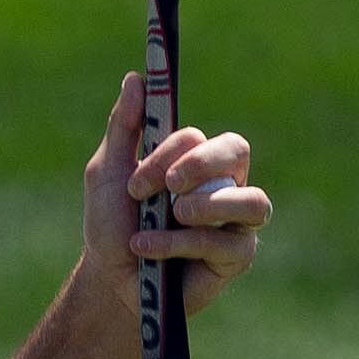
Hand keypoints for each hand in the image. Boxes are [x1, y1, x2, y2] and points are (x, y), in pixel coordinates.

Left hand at [82, 70, 270, 317]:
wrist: (109, 281)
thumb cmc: (112, 225)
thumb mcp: (107, 174)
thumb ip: (123, 128)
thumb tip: (136, 78)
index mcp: (192, 160)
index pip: (197, 137)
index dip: (169, 153)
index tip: (135, 181)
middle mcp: (221, 183)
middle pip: (237, 151)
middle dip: (200, 165)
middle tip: (168, 188)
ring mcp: (235, 221)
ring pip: (251, 200)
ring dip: (207, 207)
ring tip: (171, 217)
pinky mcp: (237, 256)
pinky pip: (228, 243)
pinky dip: (182, 244)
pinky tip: (148, 250)